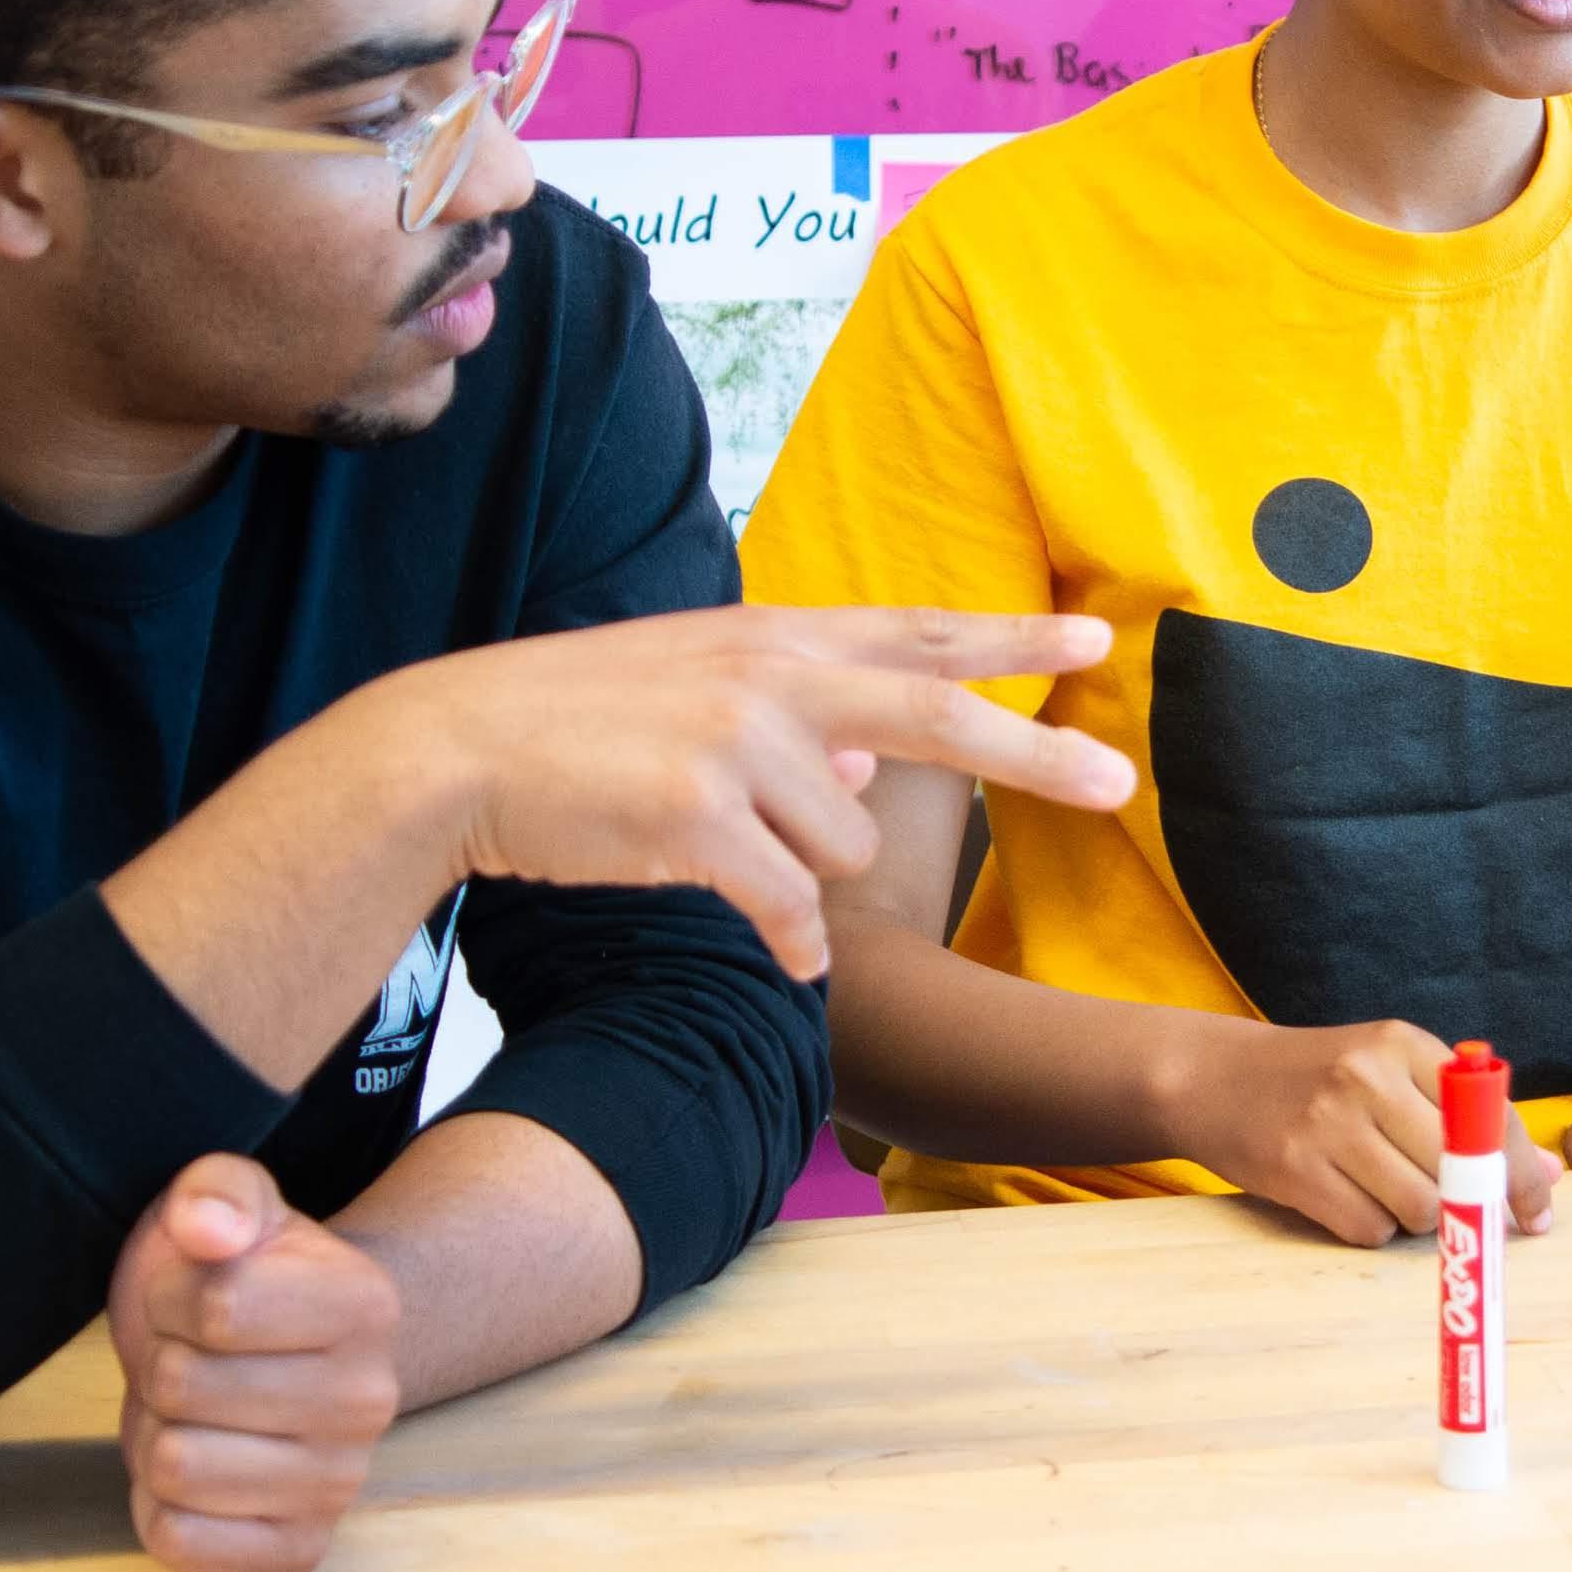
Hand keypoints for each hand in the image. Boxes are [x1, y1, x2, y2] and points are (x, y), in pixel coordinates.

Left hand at [108, 1153, 402, 1571]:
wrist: (280, 1361)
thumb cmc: (240, 1278)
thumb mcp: (228, 1206)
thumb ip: (216, 1191)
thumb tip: (207, 1226)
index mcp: (366, 1304)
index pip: (216, 1306)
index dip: (171, 1294)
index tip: (190, 1295)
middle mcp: (370, 1401)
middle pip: (184, 1388)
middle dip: (159, 1366)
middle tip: (188, 1358)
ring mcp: (339, 1484)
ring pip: (173, 1468)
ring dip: (153, 1436)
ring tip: (190, 1413)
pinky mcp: (298, 1550)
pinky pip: (181, 1543)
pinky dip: (158, 1507)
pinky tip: (193, 1471)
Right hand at [378, 605, 1132, 978]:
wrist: (454, 754)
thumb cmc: (576, 729)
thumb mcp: (693, 689)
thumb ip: (792, 714)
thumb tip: (875, 761)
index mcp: (773, 638)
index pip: (918, 631)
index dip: (1009, 637)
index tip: (1095, 637)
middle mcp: (769, 677)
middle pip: (936, 712)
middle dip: (1035, 753)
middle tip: (1118, 780)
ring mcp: (736, 744)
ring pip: (844, 844)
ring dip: (804, 870)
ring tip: (713, 847)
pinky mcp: (699, 818)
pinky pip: (794, 909)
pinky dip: (792, 938)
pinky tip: (771, 939)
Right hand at [1156, 1018, 1563, 1248]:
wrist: (1213, 1077)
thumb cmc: (1318, 1077)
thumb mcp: (1388, 1070)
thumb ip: (1463, 1116)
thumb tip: (1543, 1176)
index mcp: (1403, 1044)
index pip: (1490, 1117)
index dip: (1520, 1173)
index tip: (1535, 1210)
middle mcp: (1367, 1078)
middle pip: (1458, 1171)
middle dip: (1467, 1202)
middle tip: (1460, 1213)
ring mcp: (1328, 1125)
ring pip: (1418, 1207)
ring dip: (1416, 1218)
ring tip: (1389, 1192)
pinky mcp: (1295, 1170)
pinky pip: (1368, 1229)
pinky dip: (1372, 1228)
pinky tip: (1349, 1200)